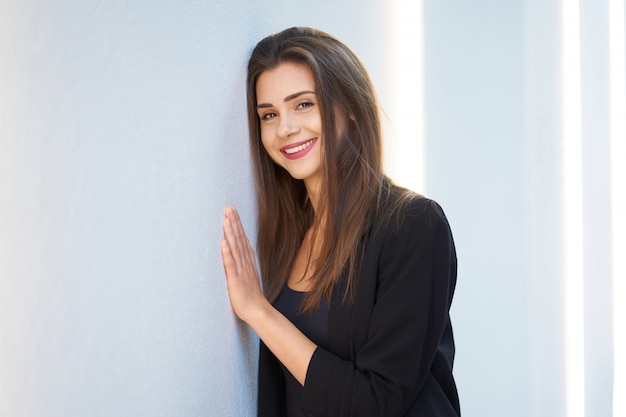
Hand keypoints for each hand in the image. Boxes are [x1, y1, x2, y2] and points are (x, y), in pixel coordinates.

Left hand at [220, 206, 266, 322]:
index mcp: (247, 260)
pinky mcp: (236, 279)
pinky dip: (227, 253)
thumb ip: (244, 258)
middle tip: (228, 208)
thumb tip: (239, 245)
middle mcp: (245, 262)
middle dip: (233, 222)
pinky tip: (223, 243)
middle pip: (239, 239)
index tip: (232, 210)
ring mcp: (241, 270)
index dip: (237, 223)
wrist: (256, 310)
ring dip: (231, 233)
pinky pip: (231, 265)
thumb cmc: (250, 293)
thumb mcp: (248, 272)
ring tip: (226, 219)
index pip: (242, 238)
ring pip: (235, 248)